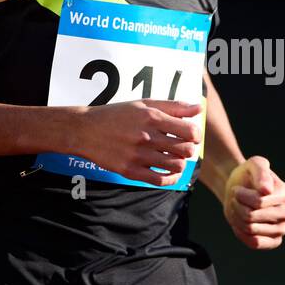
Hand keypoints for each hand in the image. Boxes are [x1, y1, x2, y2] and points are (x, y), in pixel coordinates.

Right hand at [71, 98, 201, 184]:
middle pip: (186, 150)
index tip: (191, 135)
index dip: (196, 135)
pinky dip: (171, 178)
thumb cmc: (117, 115)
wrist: (85, 130)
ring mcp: (138, 156)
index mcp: (152, 118)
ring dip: (180, 162)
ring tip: (173, 157)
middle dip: (189, 149)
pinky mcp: (130, 171)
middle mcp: (147, 137)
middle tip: (182, 146)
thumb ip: (173, 106)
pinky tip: (169, 172)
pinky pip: (160, 180)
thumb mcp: (144, 104)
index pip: (190, 131)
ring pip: (176, 165)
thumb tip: (199, 108)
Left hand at [223, 155, 284, 249]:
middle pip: (252, 216)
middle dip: (238, 207)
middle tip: (236, 199)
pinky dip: (241, 233)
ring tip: (238, 209)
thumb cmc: (248, 175)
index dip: (241, 196)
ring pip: (251, 229)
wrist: (239, 190)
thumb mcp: (254, 164)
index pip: (259, 202)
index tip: (237, 190)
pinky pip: (255, 243)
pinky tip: (240, 224)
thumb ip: (261, 172)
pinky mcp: (273, 241)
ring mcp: (281, 229)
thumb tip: (267, 190)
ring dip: (237, 218)